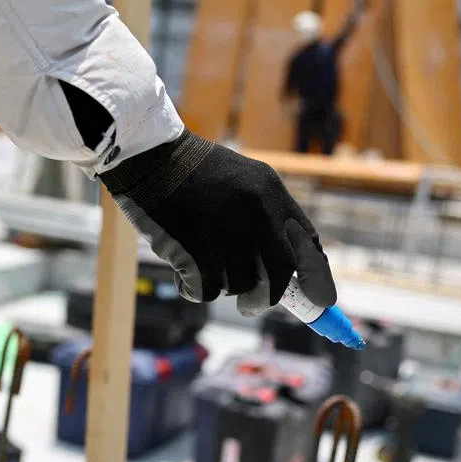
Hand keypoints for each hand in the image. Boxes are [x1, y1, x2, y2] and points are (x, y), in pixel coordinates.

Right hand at [99, 130, 336, 316]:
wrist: (146, 155)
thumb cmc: (188, 170)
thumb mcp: (240, 179)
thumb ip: (265, 215)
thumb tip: (289, 270)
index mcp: (270, 192)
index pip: (309, 245)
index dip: (314, 277)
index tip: (315, 298)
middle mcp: (256, 212)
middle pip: (280, 275)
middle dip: (268, 298)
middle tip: (252, 306)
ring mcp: (226, 232)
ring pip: (240, 285)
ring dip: (221, 285)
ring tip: (197, 263)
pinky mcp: (196, 250)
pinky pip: (208, 291)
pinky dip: (195, 289)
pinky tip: (182, 273)